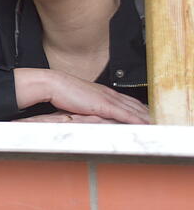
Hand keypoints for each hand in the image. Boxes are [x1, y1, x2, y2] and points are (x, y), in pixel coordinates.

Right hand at [14, 68, 149, 123]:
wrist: (53, 84)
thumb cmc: (60, 92)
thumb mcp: (77, 98)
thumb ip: (87, 104)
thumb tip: (89, 109)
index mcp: (102, 91)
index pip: (126, 100)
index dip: (138, 107)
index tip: (146, 113)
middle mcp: (108, 93)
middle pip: (134, 104)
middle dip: (146, 112)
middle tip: (156, 120)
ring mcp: (107, 98)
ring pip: (134, 109)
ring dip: (146, 117)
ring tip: (156, 125)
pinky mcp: (104, 105)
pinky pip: (125, 114)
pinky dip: (137, 120)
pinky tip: (145, 125)